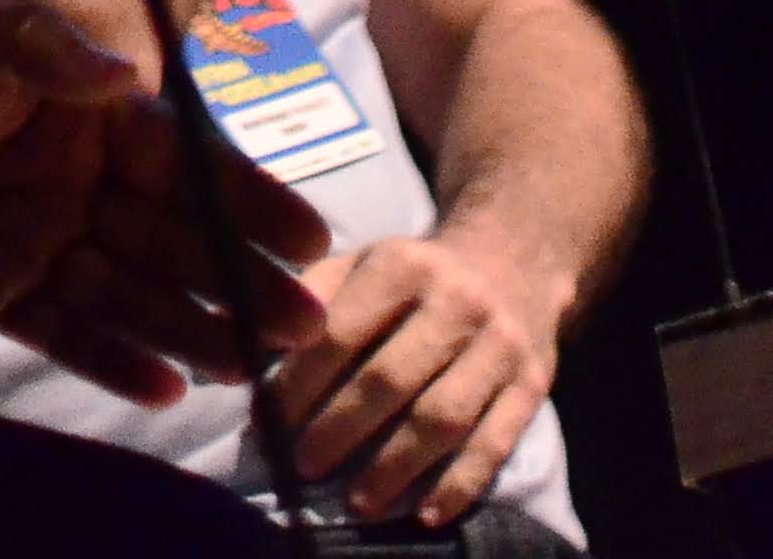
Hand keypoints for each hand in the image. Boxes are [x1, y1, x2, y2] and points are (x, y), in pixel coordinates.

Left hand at [0, 0, 327, 405]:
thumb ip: (28, 47)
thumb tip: (121, 69)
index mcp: (78, 111)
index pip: (181, 156)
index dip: (246, 196)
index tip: (312, 236)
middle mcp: (70, 178)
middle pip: (172, 236)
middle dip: (240, 278)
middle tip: (307, 325)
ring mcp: (33, 238)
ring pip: (130, 292)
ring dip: (194, 327)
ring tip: (254, 367)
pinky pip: (63, 332)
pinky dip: (113, 360)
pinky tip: (168, 389)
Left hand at [267, 229, 563, 527]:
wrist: (515, 258)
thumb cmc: (416, 274)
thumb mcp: (362, 263)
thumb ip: (308, 299)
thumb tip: (238, 335)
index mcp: (401, 265)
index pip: (339, 332)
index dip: (301, 382)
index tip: (269, 421)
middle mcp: (456, 302)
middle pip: (390, 379)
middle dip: (340, 429)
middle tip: (304, 465)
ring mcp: (501, 346)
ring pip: (443, 417)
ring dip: (396, 466)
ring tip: (358, 502)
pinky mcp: (534, 385)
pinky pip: (496, 443)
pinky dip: (460, 484)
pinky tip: (426, 514)